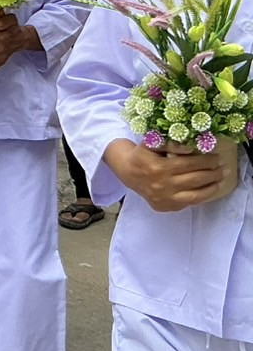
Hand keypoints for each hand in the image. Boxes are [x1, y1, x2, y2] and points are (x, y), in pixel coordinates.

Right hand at [105, 137, 227, 212]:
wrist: (126, 171)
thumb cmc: (142, 154)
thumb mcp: (152, 143)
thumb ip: (170, 144)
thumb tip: (191, 149)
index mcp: (159, 167)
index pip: (190, 164)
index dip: (207, 161)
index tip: (217, 157)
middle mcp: (162, 185)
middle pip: (195, 179)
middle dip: (213, 173)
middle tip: (224, 168)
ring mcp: (164, 198)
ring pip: (196, 195)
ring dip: (212, 187)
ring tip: (221, 180)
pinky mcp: (164, 206)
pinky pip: (188, 203)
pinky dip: (202, 197)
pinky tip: (209, 190)